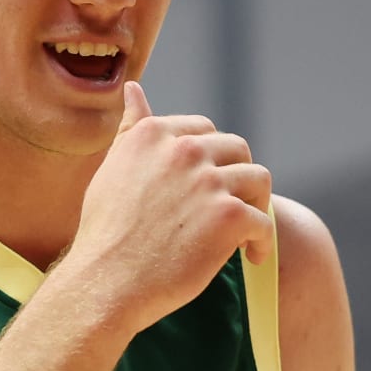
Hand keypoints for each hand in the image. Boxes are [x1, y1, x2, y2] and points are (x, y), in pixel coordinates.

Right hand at [56, 81, 273, 334]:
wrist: (106, 282)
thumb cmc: (106, 233)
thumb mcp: (112, 168)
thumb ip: (132, 129)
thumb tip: (133, 89)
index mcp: (154, 134)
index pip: (203, 129)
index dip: (211, 159)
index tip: (206, 186)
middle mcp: (183, 150)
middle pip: (237, 148)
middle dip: (237, 177)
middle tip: (229, 208)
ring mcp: (209, 182)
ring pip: (258, 179)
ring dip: (255, 204)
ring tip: (243, 231)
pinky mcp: (229, 217)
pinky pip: (263, 221)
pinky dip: (262, 241)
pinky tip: (251, 257)